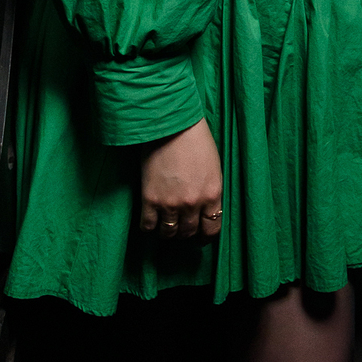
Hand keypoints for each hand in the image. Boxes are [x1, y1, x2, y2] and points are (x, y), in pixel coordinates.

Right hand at [140, 119, 223, 238]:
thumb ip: (209, 191)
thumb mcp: (213, 168)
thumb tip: (204, 209)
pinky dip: (149, 228)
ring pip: (169, 233)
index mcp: (213, 194)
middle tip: (180, 228)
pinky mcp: (150, 200)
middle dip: (185, 233)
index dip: (205, 237)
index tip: (200, 237)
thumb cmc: (195, 140)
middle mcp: (193, 203)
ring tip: (165, 225)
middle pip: (188, 233)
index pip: (212, 229)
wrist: (171, 124)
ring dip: (167, 232)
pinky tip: (150, 221)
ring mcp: (171, 204)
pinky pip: (148, 226)